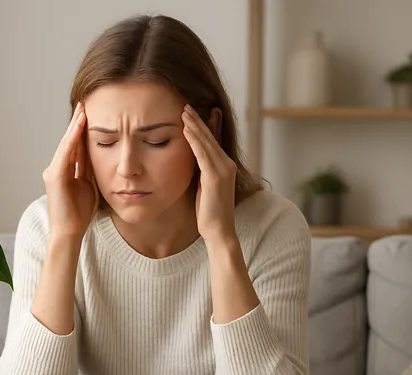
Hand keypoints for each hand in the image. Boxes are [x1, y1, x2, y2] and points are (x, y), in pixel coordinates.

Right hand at [43, 102, 98, 240]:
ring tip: (83, 109)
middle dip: (78, 122)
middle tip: (85, 103)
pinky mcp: (55, 177)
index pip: (76, 146)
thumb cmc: (79, 214)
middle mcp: (57, 168)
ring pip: (66, 144)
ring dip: (75, 126)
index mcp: (66, 171)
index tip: (91, 113)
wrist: (69, 233)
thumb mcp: (90, 186)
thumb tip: (103, 158)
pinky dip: (72, 140)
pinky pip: (65, 154)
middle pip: (70, 141)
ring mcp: (54, 171)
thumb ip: (91, 172)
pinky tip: (79, 127)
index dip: (83, 130)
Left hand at [182, 104, 236, 244]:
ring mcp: (223, 169)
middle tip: (186, 105)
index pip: (213, 140)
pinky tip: (186, 129)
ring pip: (206, 142)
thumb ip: (201, 171)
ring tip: (183, 111)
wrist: (219, 231)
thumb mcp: (203, 186)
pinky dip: (194, 140)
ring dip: (194, 125)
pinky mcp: (215, 177)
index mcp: (224, 166)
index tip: (192, 112)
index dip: (203, 125)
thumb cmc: (209, 213)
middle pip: (210, 137)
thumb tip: (191, 160)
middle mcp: (227, 164)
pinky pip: (202, 154)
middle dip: (197, 120)